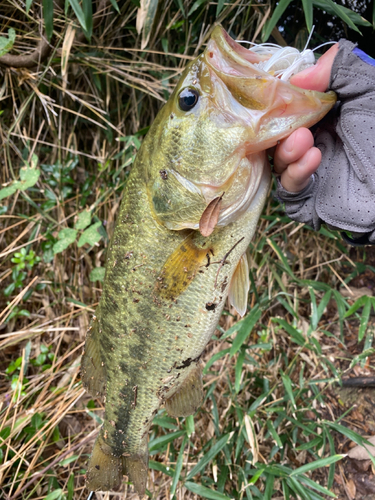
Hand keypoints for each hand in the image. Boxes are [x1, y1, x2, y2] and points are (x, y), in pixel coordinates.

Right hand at [273, 43, 338, 191]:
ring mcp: (311, 172)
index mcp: (326, 117)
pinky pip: (288, 190)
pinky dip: (295, 173)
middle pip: (277, 136)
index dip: (279, 101)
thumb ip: (339, 68)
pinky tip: (314, 159)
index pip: (288, 108)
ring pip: (278, 163)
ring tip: (305, 142)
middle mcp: (315, 142)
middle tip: (294, 125)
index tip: (276, 95)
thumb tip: (297, 75)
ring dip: (286, 151)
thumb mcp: (370, 88)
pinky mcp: (310, 199)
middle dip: (280, 129)